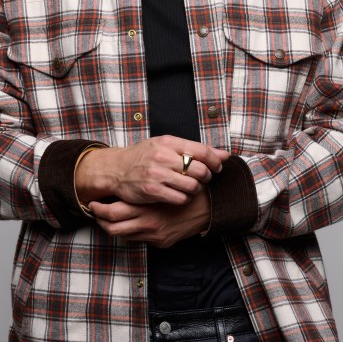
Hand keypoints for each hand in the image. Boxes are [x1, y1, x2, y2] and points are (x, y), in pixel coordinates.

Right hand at [76, 135, 228, 206]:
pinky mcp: (152, 190)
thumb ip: (195, 149)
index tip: (217, 168)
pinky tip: (181, 195)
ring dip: (196, 189)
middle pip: (200, 170)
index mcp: (169, 142)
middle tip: (203, 179)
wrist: (117, 169)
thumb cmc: (145, 157)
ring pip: (192, 186)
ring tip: (192, 188)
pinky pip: (180, 198)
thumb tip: (225, 155)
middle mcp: (163, 156)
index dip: (215, 161)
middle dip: (207, 177)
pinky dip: (184, 199)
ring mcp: (157, 174)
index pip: (202, 151)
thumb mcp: (167, 146)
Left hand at [89, 189, 210, 247]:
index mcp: (146, 205)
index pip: (113, 212)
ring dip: (111, 228)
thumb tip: (125, 176)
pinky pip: (138, 239)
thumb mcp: (167, 179)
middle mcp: (148, 222)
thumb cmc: (185, 189)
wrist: (210, 208)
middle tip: (94, 211)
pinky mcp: (162, 242)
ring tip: (105, 219)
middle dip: (100, 219)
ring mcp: (154, 235)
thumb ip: (149, 179)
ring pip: (123, 236)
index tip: (93, 203)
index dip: (99, 209)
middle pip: (113, 227)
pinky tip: (127, 224)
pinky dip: (129, 232)